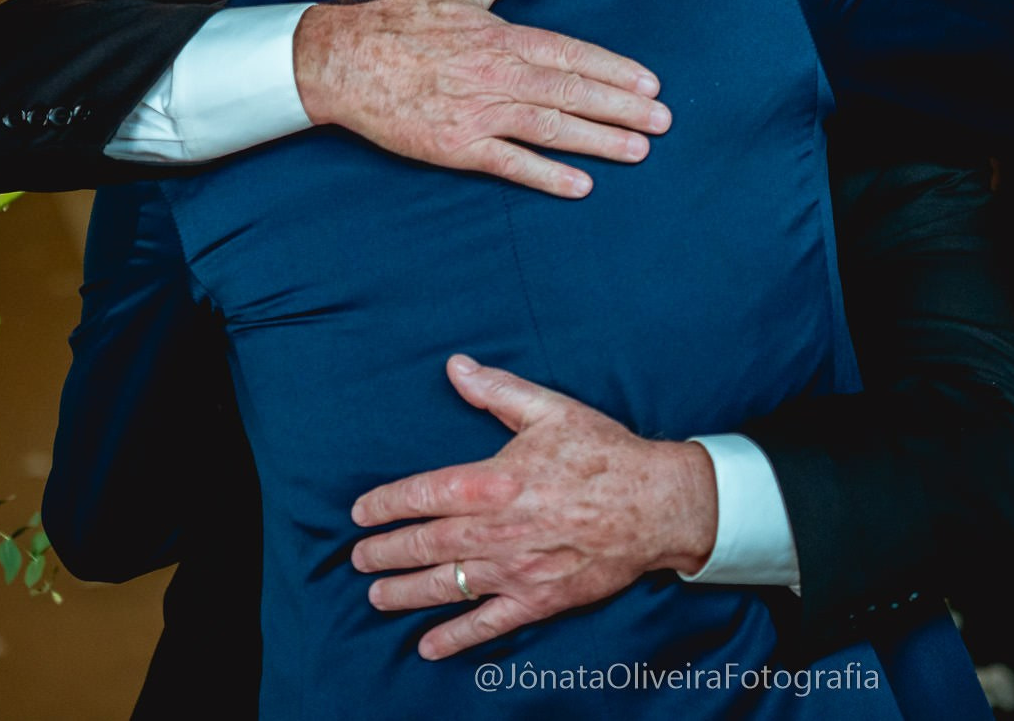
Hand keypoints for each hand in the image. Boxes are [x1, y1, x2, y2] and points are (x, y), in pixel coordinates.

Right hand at [294, 0, 670, 197]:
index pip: (573, 53)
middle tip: (663, 122)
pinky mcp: (455, 144)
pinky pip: (510, 161)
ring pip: (551, 126)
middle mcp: (497, 73)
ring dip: (599, 140)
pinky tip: (581, 185)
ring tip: (639, 151)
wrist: (343, 59)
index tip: (651, 84)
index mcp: (502, 36)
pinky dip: (547, 175)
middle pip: (572, 91)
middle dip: (622, 108)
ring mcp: (478, 111)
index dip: (615, 70)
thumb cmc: (400, 23)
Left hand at [349, 355, 717, 659]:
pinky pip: (487, 623)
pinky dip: (455, 637)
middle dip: (383, 553)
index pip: (420, 495)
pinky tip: (428, 646)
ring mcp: (514, 570)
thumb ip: (496, 390)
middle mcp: (494, 530)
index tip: (361, 513)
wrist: (655, 504)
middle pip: (423, 545)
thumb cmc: (603, 453)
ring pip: (445, 586)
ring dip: (404, 593)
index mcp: (491, 482)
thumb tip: (456, 366)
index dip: (385, 505)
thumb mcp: (550, 409)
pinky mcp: (538, 599)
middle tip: (358, 559)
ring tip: (377, 596)